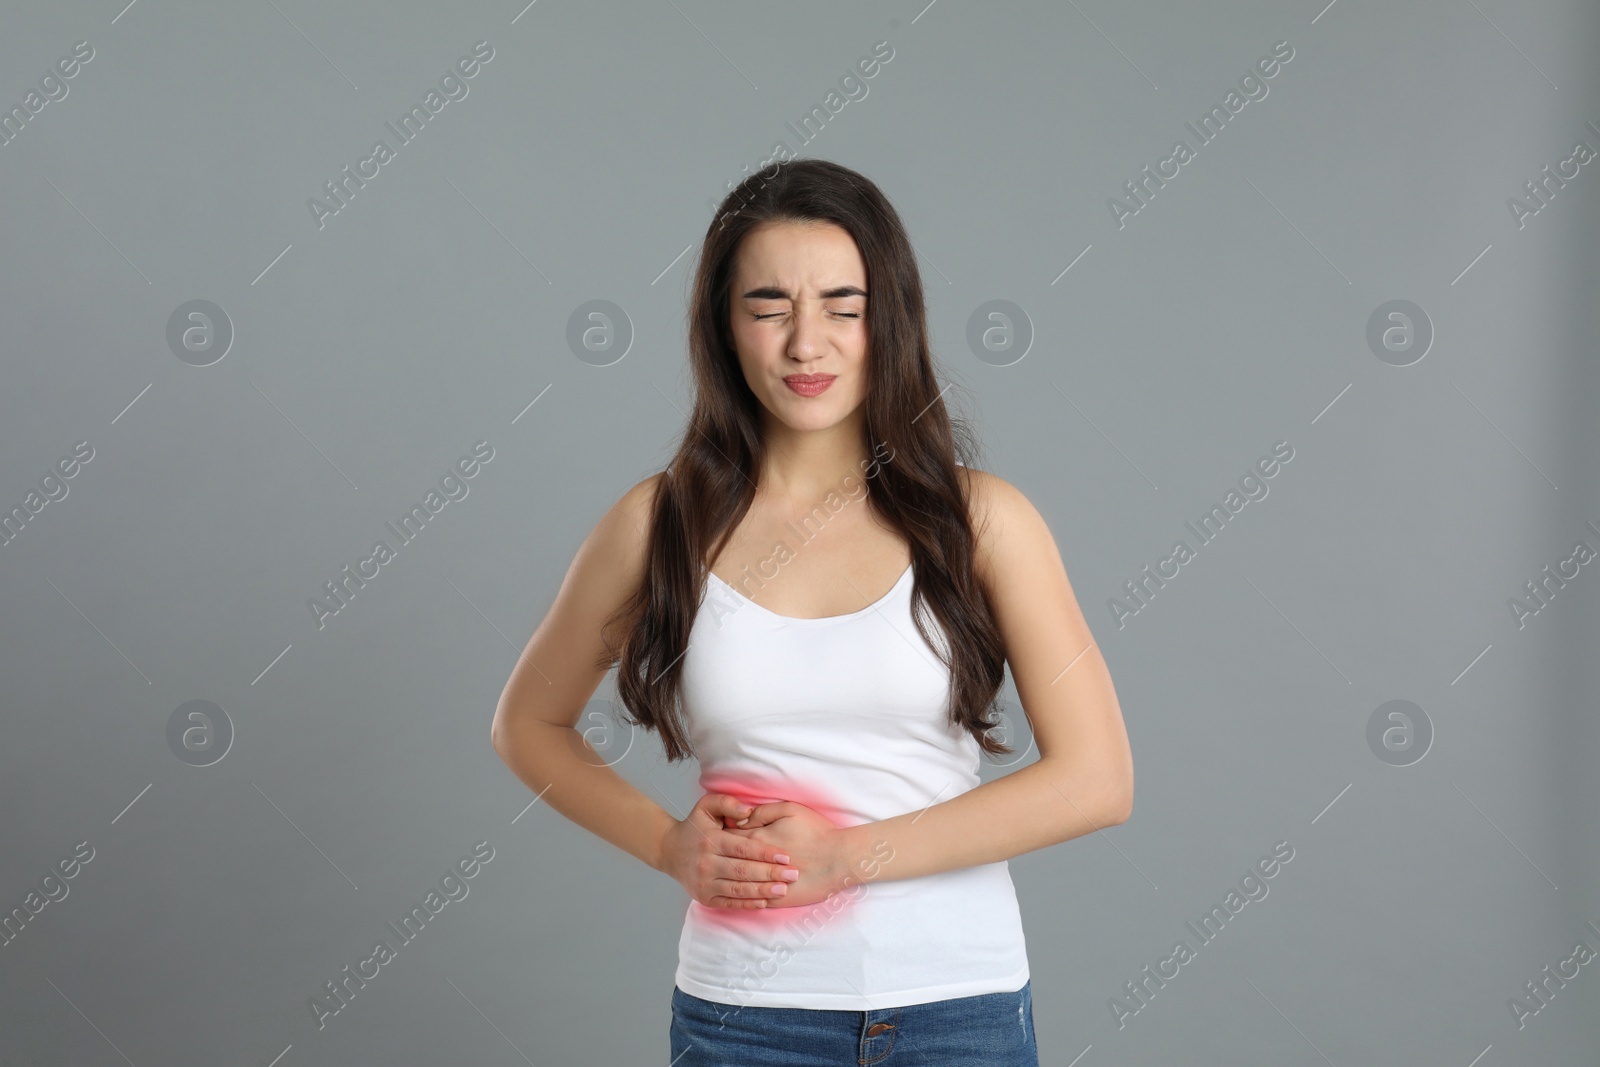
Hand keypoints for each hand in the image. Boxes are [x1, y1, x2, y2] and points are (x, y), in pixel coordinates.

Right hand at [658, 793, 801, 908]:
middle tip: (792, 874)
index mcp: (711, 841)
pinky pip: (730, 903)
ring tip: (783, 889)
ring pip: (738, 890)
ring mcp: (705, 884)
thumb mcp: (706, 806)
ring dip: (762, 890)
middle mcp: (706, 864)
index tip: (785, 856)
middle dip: (770, 874)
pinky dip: (748, 903)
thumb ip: (727, 803)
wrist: (669, 851)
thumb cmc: (694, 828)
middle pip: (743, 871)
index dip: (765, 853)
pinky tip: (765, 901)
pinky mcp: (705, 898)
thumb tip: (748, 811)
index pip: (742, 848)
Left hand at [721, 800, 853, 908]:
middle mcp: (754, 862)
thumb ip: (762, 812)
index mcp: (756, 838)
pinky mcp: (774, 899)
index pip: (727, 838)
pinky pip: (750, 901)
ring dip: (730, 879)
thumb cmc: (816, 832)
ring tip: (727, 874)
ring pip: (736, 884)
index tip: (719, 836)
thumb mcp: (790, 810)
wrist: (838, 859)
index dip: (721, 836)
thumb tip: (741, 819)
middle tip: (717, 856)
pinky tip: (742, 892)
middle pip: (727, 861)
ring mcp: (763, 883)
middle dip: (720, 858)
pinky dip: (744, 897)